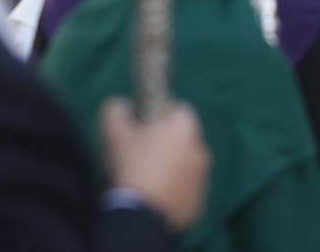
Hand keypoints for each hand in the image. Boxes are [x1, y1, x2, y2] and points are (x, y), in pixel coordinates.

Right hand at [102, 98, 210, 231]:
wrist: (142, 216)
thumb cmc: (132, 167)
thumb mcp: (117, 136)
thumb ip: (117, 112)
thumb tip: (119, 103)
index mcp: (186, 129)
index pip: (179, 110)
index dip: (160, 114)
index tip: (145, 124)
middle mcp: (201, 150)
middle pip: (183, 139)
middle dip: (166, 142)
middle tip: (142, 153)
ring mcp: (203, 177)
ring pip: (186, 165)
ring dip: (171, 167)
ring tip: (145, 178)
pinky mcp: (199, 200)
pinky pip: (186, 189)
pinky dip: (173, 189)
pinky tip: (153, 196)